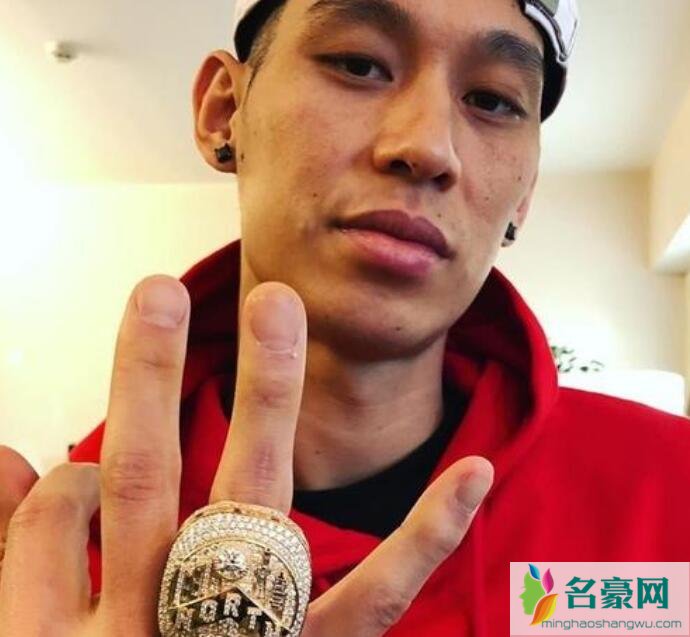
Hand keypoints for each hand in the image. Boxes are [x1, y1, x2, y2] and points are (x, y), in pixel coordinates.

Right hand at [0, 275, 493, 635]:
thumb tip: (14, 460)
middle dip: (150, 378)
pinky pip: (375, 602)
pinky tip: (471, 470)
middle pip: (147, 480)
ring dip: (266, 397)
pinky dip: (424, 536)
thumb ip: (25, 565)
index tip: (78, 446)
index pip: (66, 513)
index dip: (66, 478)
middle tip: (155, 289)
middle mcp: (155, 627)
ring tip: (276, 305)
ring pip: (250, 504)